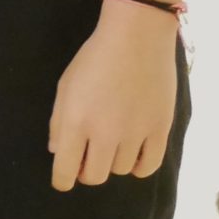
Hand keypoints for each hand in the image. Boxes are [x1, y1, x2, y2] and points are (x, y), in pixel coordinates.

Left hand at [48, 0, 179, 190]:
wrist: (136, 38)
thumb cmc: (94, 59)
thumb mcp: (65, 87)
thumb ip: (58, 123)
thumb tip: (57, 151)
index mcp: (75, 122)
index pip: (65, 169)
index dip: (62, 180)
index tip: (63, 180)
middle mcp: (104, 134)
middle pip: (94, 176)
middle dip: (85, 171)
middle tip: (86, 158)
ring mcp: (135, 134)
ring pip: (120, 170)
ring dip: (111, 162)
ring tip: (110, 143)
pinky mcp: (160, 130)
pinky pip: (148, 166)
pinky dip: (138, 166)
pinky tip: (132, 154)